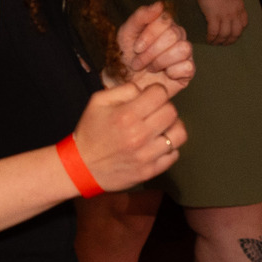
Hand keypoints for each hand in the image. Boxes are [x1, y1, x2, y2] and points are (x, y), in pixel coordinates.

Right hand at [73, 77, 187, 190]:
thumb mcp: (98, 102)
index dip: (156, 92)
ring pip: (179, 134)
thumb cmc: (90, 131)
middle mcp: (139, 136)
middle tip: (153, 113)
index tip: (150, 97)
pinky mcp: (149, 171)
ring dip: (172, 128)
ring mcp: (146, 156)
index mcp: (126, 116)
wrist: (82, 167)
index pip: (160, 94)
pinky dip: (169, 148)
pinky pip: (174, 154)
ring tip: (160, 128)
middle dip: (164, 108)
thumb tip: (144, 90)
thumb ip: (124, 90)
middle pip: (172, 112)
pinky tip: (157, 144)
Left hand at [113, 3, 196, 89]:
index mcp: (164, 24)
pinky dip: (172, 73)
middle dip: (151, 52)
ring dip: (161, 62)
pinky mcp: (189, 70)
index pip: (165, 20)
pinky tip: (164, 75)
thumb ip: (141, 17)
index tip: (136, 48)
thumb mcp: (126, 34)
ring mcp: (185, 53)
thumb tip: (159, 4)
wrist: (127, 83)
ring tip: (150, 69)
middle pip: (173, 35)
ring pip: (183, 49)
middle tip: (138, 63)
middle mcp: (177, 35)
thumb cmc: (127, 57)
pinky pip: (188, 67)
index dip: (149, 35)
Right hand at [197, 0, 248, 43]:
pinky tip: (208, 40)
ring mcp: (225, 16)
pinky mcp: (213, 17)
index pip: (244, 24)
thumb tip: (226, 10)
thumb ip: (232, 3)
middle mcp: (235, 13)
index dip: (239, 31)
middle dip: (230, 40)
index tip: (233, 34)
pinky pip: (214, 32)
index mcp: (240, 6)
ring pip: (224, 35)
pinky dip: (211, 38)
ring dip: (219, 41)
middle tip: (224, 43)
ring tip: (214, 43)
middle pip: (236, 33)